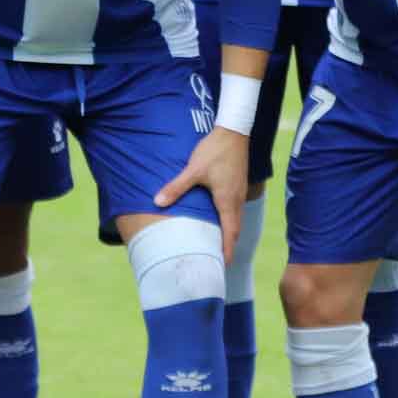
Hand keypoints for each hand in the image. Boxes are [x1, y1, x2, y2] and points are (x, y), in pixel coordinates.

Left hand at [155, 123, 253, 261]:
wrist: (234, 131)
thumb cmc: (215, 150)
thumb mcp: (193, 169)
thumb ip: (176, 187)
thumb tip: (158, 202)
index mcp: (227, 201)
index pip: (230, 233)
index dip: (227, 250)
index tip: (223, 266)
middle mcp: (237, 200)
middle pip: (235, 230)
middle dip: (228, 247)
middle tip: (220, 262)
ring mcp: (240, 192)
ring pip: (236, 220)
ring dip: (230, 234)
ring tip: (220, 245)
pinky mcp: (238, 185)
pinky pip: (236, 210)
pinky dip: (230, 221)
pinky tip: (220, 220)